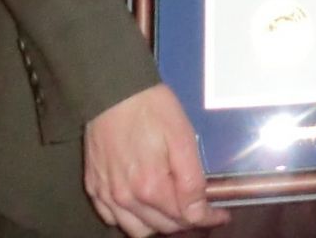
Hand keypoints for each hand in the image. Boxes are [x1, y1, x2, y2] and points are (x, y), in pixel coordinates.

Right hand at [84, 84, 229, 235]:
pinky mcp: (94, 187)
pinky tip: (142, 204)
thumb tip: (199, 210)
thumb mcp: (182, 136)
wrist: (113, 91)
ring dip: (158, 223)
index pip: (185, 218)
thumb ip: (191, 178)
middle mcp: (127, 199)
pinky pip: (113, 219)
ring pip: (137, 230)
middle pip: (163, 227)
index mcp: (151, 186)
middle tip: (199, 206)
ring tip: (172, 206)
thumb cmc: (151, 108)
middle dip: (185, 220)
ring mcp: (107, 195)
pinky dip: (131, 218)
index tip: (221, 215)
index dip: (208, 218)